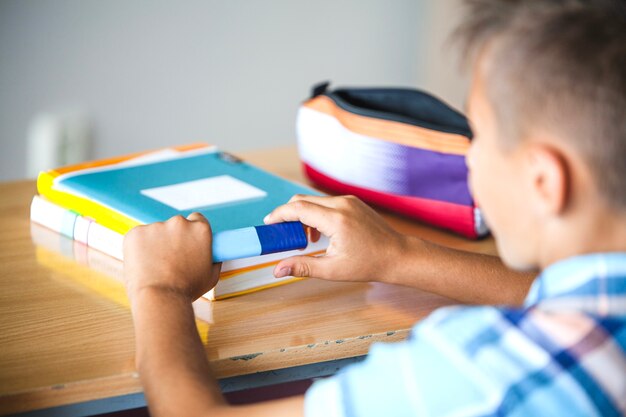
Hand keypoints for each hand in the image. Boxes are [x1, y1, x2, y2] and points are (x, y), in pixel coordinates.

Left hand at [123, 213, 220, 302]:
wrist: (160, 298)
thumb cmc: (187, 290)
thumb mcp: (211, 275)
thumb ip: (212, 259)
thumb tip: (213, 256)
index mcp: (200, 229)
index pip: (196, 219)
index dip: (191, 232)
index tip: (186, 241)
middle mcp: (179, 222)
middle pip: (175, 225)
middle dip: (172, 238)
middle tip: (169, 260)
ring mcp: (156, 226)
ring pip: (155, 233)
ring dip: (155, 244)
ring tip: (155, 267)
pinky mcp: (136, 233)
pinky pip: (138, 238)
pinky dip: (138, 249)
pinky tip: (143, 265)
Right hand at [264, 195, 407, 281]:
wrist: (398, 256)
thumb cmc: (369, 264)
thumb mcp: (333, 270)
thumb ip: (302, 266)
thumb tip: (277, 270)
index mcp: (336, 220)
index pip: (298, 208)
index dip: (279, 215)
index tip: (268, 224)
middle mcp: (342, 204)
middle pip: (302, 201)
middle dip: (288, 215)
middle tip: (283, 235)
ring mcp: (348, 201)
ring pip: (314, 201)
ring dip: (303, 216)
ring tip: (305, 239)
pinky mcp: (352, 202)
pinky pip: (326, 203)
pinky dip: (316, 214)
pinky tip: (320, 234)